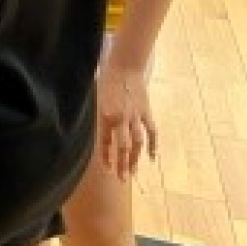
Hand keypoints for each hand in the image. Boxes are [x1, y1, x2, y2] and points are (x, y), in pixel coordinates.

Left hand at [97, 62, 156, 179]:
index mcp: (105, 115)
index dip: (106, 157)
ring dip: (135, 158)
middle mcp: (121, 118)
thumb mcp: (95, 99)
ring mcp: (135, 116)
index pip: (105, 142)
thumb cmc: (105, 82)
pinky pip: (151, 132)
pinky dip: (153, 145)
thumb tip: (94, 134)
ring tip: (134, 172)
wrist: (124, 66)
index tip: (107, 169)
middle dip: (121, 164)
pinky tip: (152, 157)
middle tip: (121, 178)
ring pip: (137, 142)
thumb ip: (97, 118)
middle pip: (122, 146)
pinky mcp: (146, 112)